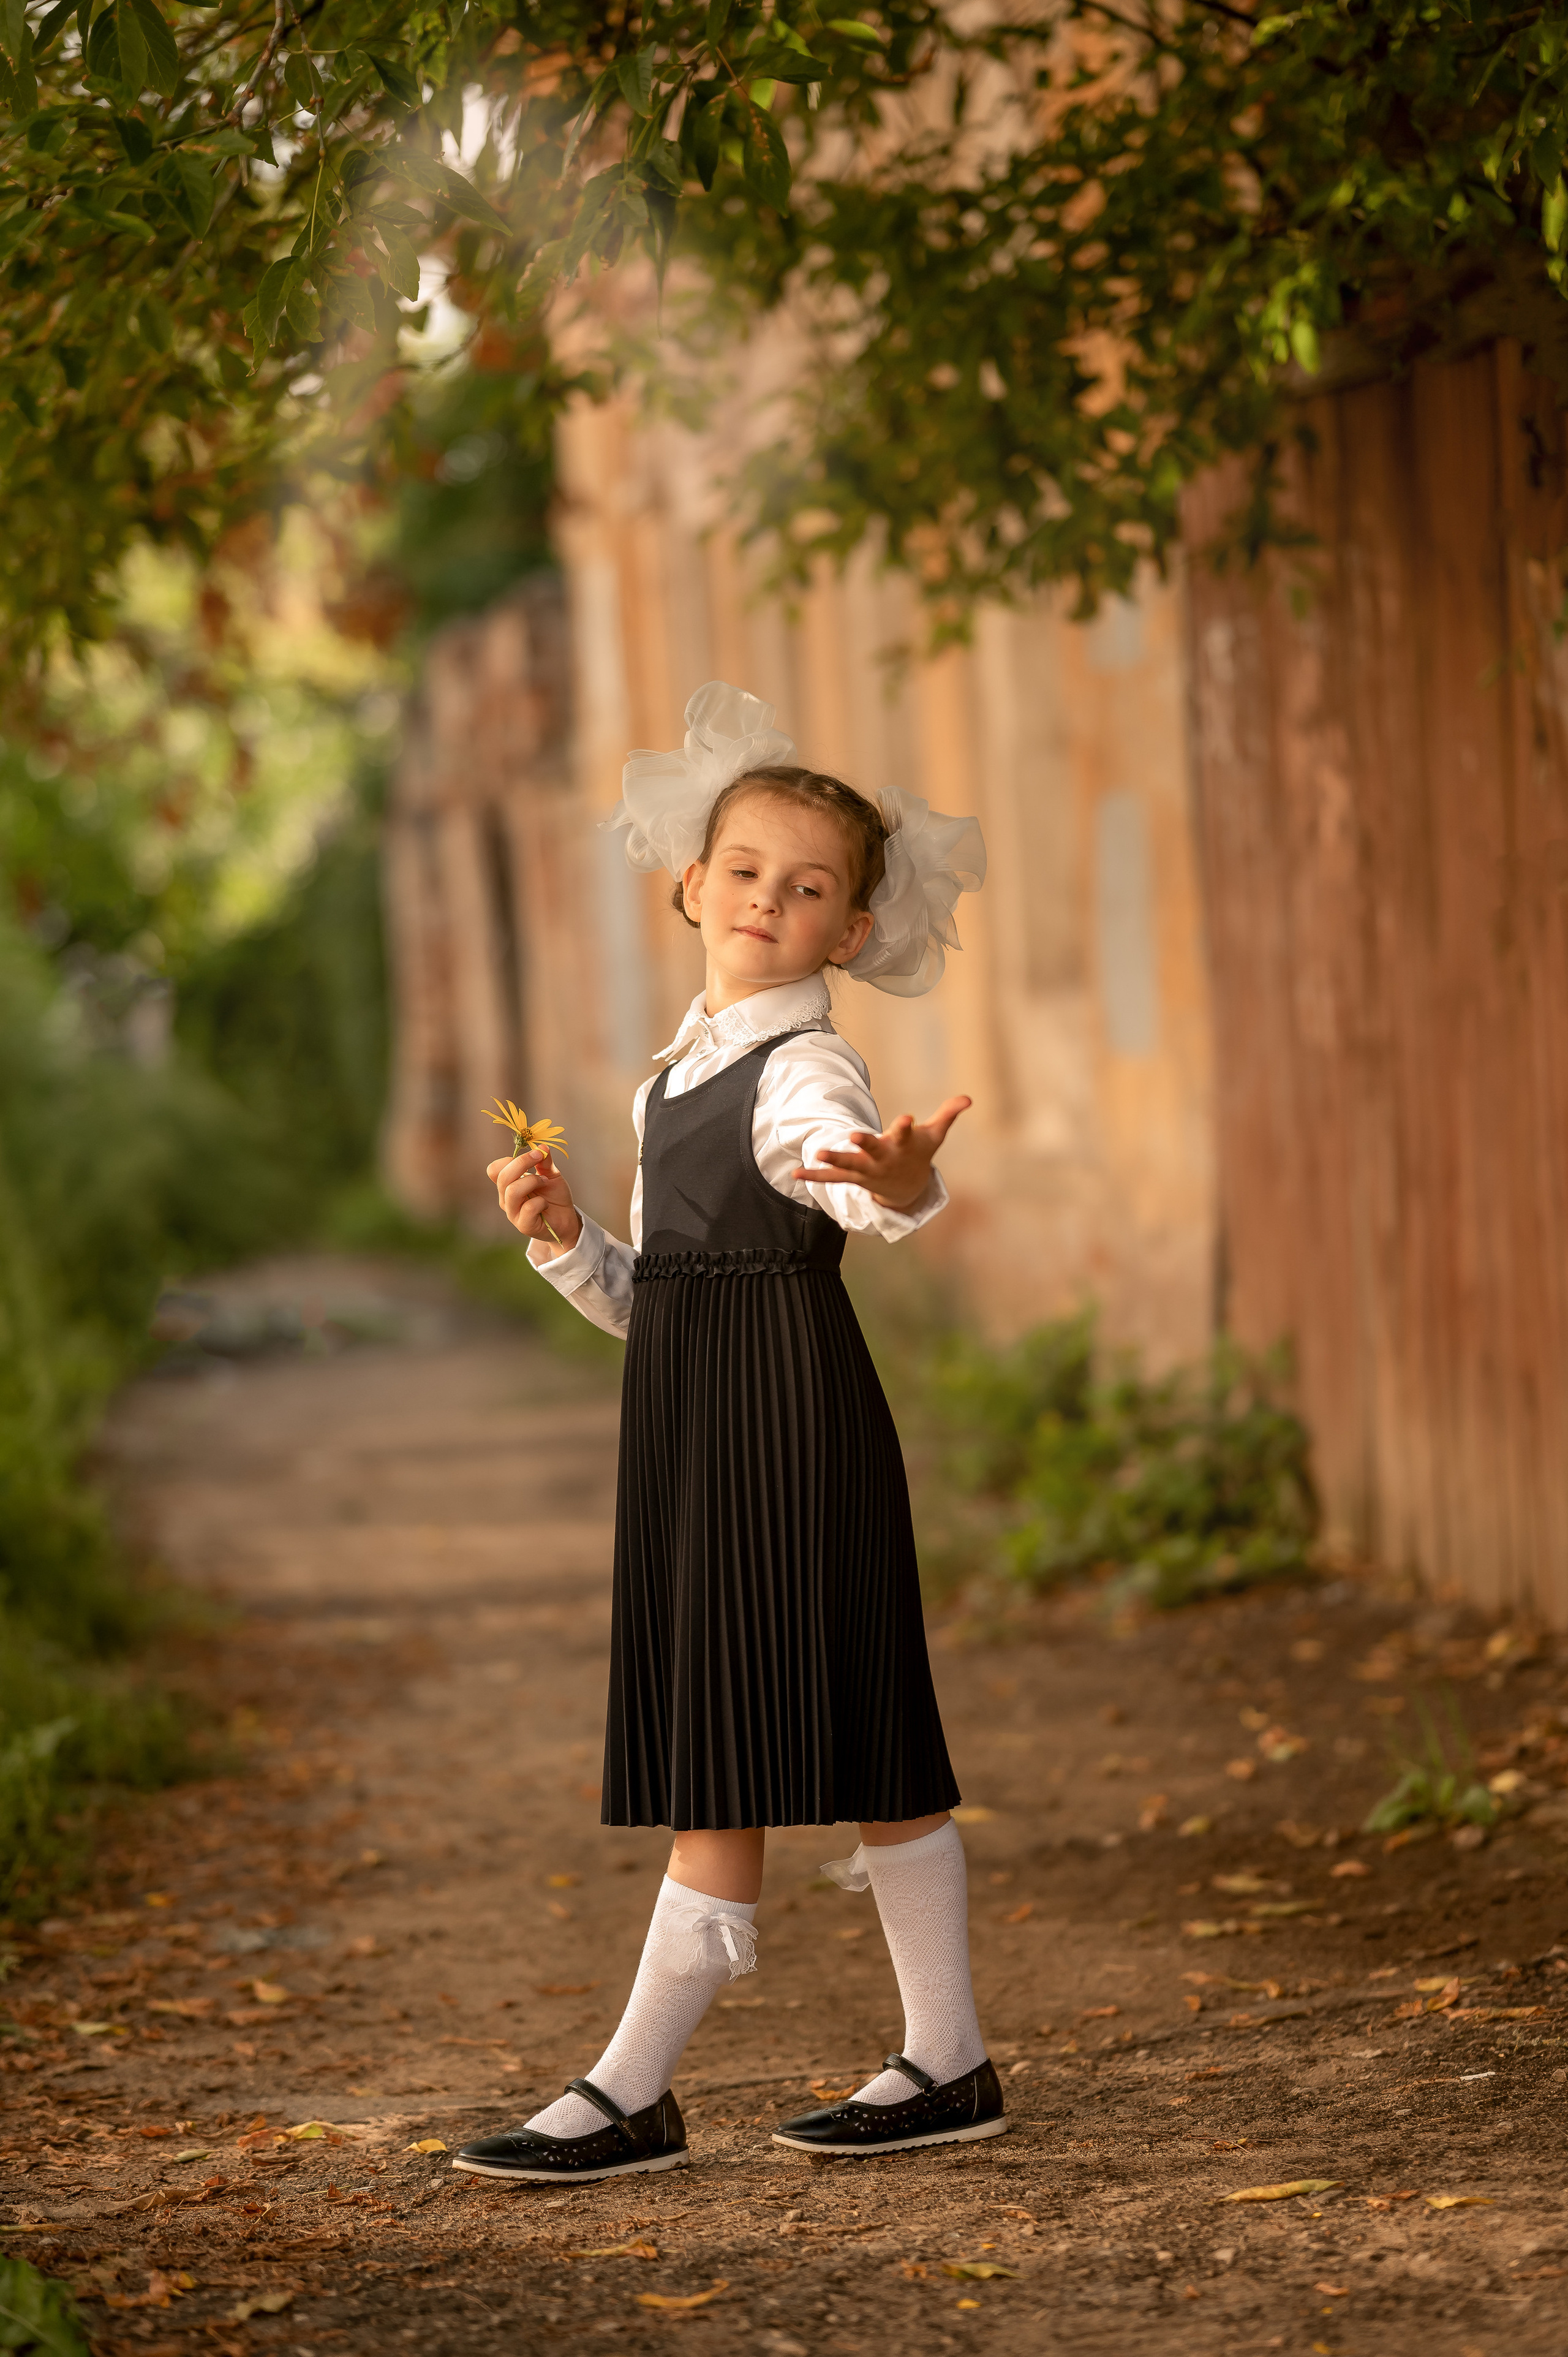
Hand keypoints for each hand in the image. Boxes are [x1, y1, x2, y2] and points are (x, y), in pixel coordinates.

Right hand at [486, 1147, 581, 1256]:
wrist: (566, 1219)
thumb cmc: (555, 1197)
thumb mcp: (551, 1174)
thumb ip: (544, 1162)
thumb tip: (541, 1146)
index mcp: (508, 1185)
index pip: (495, 1169)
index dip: (511, 1159)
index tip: (534, 1154)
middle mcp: (506, 1198)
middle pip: (502, 1177)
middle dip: (522, 1163)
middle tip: (540, 1159)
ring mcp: (513, 1213)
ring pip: (512, 1191)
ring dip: (532, 1181)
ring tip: (545, 1182)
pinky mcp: (524, 1226)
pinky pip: (528, 1208)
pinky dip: (540, 1201)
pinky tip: (545, 1203)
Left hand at [789, 1094, 971, 1210]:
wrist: (908, 1189)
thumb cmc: (919, 1154)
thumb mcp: (934, 1135)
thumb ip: (948, 1114)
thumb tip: (969, 1098)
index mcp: (902, 1146)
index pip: (905, 1134)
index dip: (906, 1126)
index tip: (906, 1117)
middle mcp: (883, 1159)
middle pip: (873, 1151)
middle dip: (864, 1143)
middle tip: (853, 1135)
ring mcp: (867, 1170)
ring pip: (849, 1165)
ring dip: (834, 1160)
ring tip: (818, 1153)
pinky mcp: (854, 1178)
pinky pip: (832, 1178)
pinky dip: (815, 1176)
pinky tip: (796, 1174)